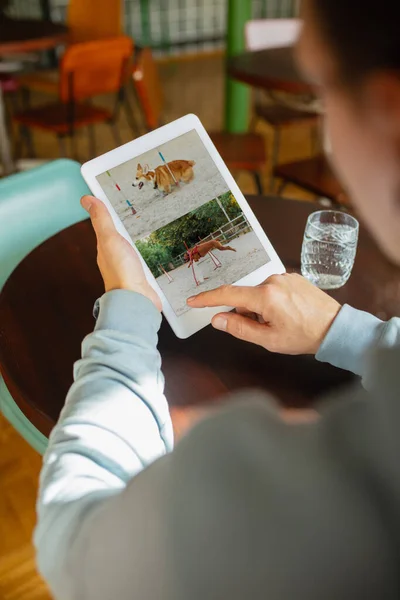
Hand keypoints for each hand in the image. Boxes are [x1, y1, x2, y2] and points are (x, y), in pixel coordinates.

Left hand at [81, 195, 160, 310]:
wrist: (136, 299)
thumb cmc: (121, 272)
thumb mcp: (110, 239)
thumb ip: (101, 220)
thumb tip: (86, 199)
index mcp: (105, 248)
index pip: (105, 226)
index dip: (108, 213)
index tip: (113, 198)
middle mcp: (115, 258)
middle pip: (118, 238)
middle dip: (123, 227)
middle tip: (131, 212)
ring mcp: (129, 268)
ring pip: (132, 250)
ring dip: (135, 243)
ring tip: (143, 231)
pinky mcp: (142, 277)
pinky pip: (144, 263)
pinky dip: (147, 257)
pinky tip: (152, 255)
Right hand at [187, 273, 340, 354]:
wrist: (335, 328)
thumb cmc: (303, 336)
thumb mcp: (268, 340)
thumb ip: (240, 328)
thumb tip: (217, 319)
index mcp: (265, 296)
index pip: (228, 294)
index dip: (207, 299)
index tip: (192, 301)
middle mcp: (273, 280)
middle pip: (245, 296)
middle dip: (247, 313)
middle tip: (265, 329)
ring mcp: (284, 276)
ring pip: (259, 293)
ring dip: (261, 307)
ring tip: (282, 322)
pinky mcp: (293, 277)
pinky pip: (272, 288)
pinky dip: (272, 301)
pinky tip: (288, 313)